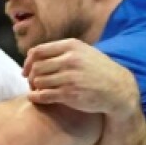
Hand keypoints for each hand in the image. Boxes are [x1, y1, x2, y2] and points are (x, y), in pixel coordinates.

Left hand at [23, 40, 140, 119]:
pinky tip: (35, 98)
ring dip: (34, 87)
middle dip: (30, 76)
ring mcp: (69, 77)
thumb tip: (36, 54)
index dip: (28, 61)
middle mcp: (70, 59)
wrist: (119, 89)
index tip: (26, 70)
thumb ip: (63, 51)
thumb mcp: (84, 52)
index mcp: (71, 46)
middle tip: (32, 82)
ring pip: (38, 81)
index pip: (38, 51)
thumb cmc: (99, 71)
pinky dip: (35, 97)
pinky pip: (43, 95)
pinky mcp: (70, 94)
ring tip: (37, 90)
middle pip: (36, 66)